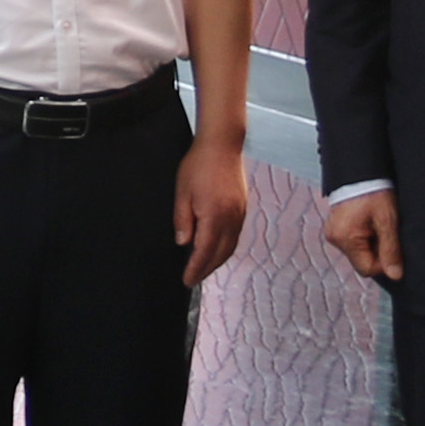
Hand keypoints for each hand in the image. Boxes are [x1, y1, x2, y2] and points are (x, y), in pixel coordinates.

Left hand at [173, 132, 250, 287]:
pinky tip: (216, 248)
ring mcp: (240, 214)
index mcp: (214, 216)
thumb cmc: (198, 165)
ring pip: (231, 246)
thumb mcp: (182, 193)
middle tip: (193, 279)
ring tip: (203, 268)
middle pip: (221, 253)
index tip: (187, 280)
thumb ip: (183, 220)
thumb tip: (183, 244)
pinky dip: (225, 247)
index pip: (204, 251)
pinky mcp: (243, 208)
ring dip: (217, 260)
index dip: (195, 268)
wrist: (222, 145)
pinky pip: (236, 235)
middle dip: (207, 269)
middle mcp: (231, 219)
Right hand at [322, 185, 402, 283]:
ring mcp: (333, 233)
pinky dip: (365, 236)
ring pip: (359, 251)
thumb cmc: (374, 192)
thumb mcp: (387, 220)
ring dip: (372, 243)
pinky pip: (353, 241)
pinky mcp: (335, 227)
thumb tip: (395, 275)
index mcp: (345, 238)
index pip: (367, 269)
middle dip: (378, 250)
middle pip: (362, 260)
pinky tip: (370, 222)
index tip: (393, 245)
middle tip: (385, 230)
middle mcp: (334, 238)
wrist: (360, 171)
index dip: (384, 263)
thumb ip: (390, 249)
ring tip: (377, 223)